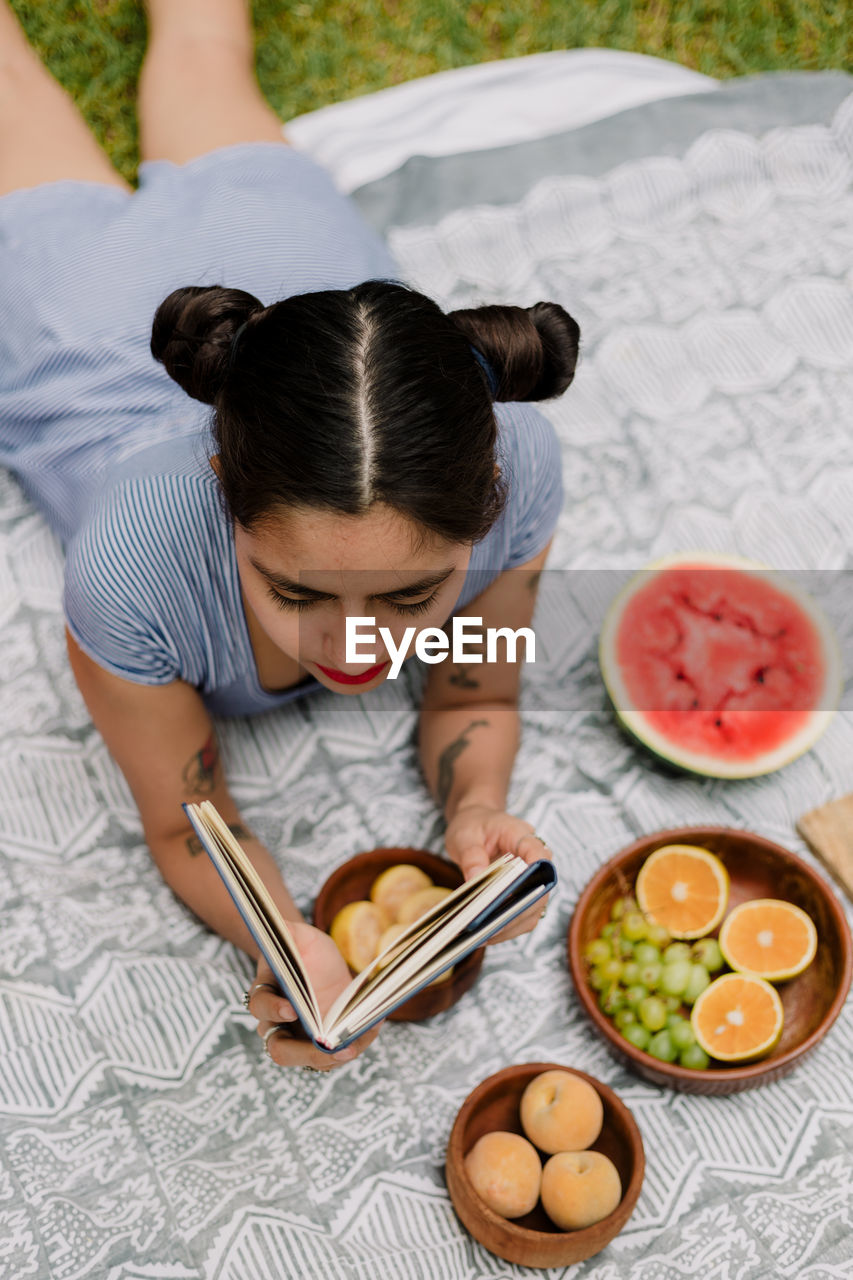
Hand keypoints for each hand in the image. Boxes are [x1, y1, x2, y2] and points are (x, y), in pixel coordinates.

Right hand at [246, 921, 381, 1069]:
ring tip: (352, 1047)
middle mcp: (277, 1025)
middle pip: (279, 1050)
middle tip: (325, 1045)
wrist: (321, 965)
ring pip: (309, 1060)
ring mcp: (300, 1039)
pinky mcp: (324, 1046)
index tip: (291, 1009)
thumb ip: (289, 931)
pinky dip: (355, 1044)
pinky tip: (371, 1028)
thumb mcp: (300, 936)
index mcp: (266, 994)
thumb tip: (282, 924)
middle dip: (303, 1052)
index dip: (273, 1009)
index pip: (260, 1007)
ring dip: (331, 1058)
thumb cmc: (305, 951)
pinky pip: (337, 1055)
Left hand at [444, 804, 551, 943]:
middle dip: (517, 911)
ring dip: (511, 926)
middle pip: (539, 890)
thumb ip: (471, 854)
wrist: (476, 825)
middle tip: (491, 927)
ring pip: (533, 909)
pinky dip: (505, 929)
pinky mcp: (522, 895)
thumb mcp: (465, 834)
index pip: (537, 852)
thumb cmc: (472, 826)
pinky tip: (483, 937)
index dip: (535, 871)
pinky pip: (521, 917)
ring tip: (483, 938)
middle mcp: (533, 860)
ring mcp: (531, 880)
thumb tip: (476, 877)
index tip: (520, 889)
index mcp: (521, 835)